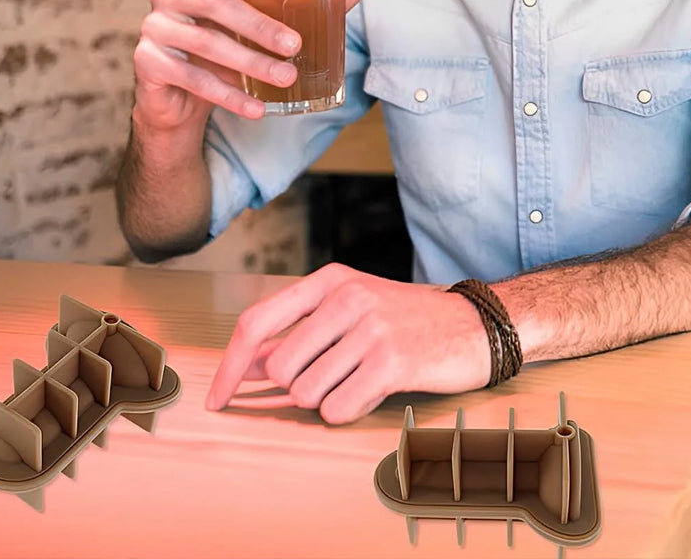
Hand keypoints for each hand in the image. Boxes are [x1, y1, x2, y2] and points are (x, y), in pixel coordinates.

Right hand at [133, 0, 363, 129]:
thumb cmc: (223, 54)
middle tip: (296, 46)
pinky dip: (229, 96)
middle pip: (215, 4)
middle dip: (260, 26)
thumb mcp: (257, 30)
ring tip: (287, 79)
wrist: (179, 104)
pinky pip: (194, 80)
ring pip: (207, 44)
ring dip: (251, 64)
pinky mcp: (148, 64)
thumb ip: (300, 8)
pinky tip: (257, 109)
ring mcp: (156, 30)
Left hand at [205, 263, 491, 423]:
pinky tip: (375, 391)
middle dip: (297, 387)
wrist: (473, 325)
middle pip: (280, 368)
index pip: (257, 322)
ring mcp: (370, 328)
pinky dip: (349, 410)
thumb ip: (300, 331)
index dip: (230, 366)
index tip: (217, 399)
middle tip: (333, 377)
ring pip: (307, 393)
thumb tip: (249, 366)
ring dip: (327, 399)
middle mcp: (346, 298)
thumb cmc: (404, 320)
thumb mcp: (350, 309)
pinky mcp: (392, 361)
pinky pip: (338, 409)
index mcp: (329, 280)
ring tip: (361, 379)